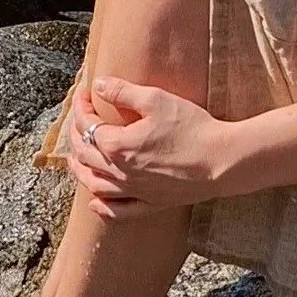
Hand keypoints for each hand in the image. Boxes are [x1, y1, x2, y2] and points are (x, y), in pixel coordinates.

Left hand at [67, 78, 232, 221]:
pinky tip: (95, 203)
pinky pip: (119, 210)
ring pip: (95, 185)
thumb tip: (97, 85)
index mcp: (117, 145)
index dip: (82, 108)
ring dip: (80, 171)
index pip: (88, 126)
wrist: (221, 160)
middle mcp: (120, 172)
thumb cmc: (192, 128)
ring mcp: (135, 190)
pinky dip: (102, 208)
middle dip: (76, 135)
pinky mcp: (151, 202)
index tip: (85, 95)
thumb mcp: (156, 100)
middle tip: (79, 120)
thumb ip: (123, 92)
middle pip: (86, 155)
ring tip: (76, 160)